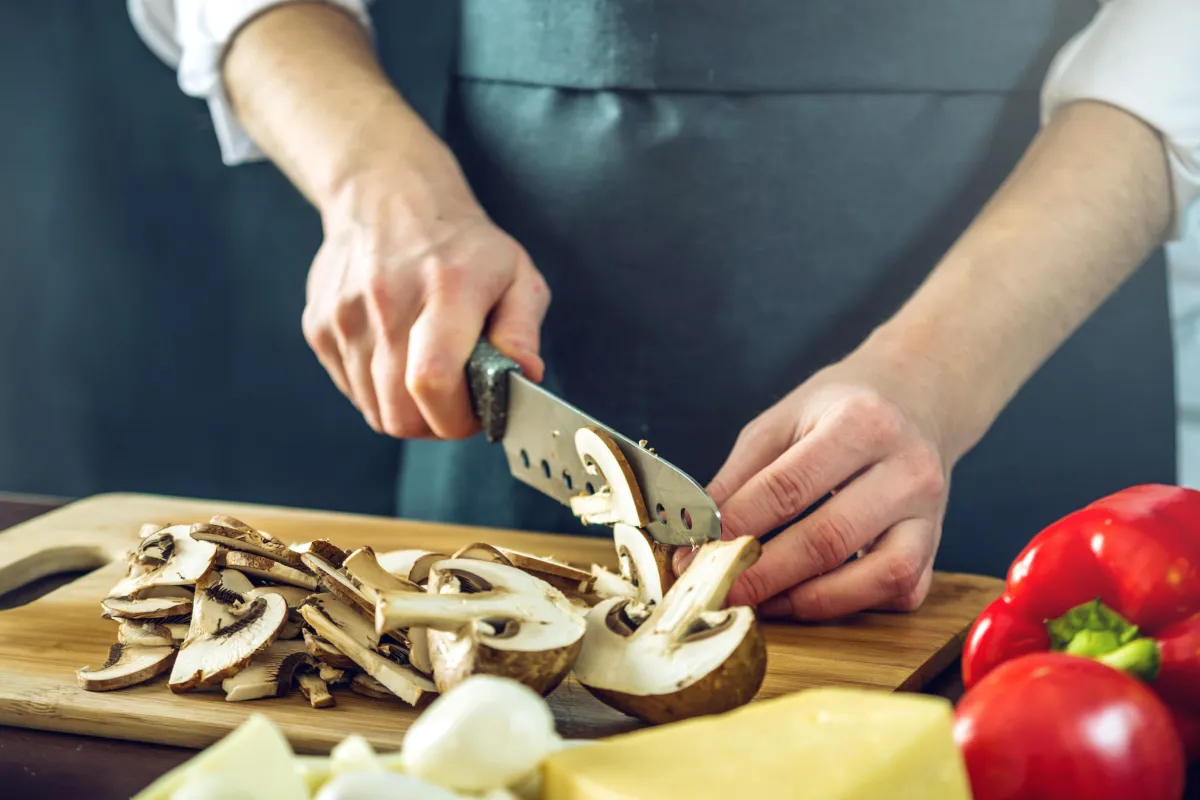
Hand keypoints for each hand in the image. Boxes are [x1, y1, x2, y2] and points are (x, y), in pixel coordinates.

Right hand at [302, 153, 549, 438]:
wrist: (387, 194)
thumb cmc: (462, 243)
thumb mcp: (517, 273)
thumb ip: (523, 331)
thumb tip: (525, 377)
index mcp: (446, 289)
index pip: (434, 381)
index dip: (457, 418)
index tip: (476, 414)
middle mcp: (387, 303)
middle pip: (400, 413)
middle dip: (435, 425)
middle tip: (456, 403)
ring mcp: (344, 316)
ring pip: (375, 411)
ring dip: (407, 412)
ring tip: (429, 378)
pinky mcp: (318, 327)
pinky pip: (352, 391)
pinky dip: (379, 392)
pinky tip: (399, 359)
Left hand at [675, 347, 959, 620]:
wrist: (918, 397)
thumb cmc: (840, 409)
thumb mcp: (781, 421)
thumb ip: (739, 477)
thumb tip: (695, 535)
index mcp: (861, 423)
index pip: (787, 488)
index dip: (736, 527)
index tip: (695, 553)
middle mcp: (906, 469)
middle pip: (828, 539)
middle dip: (763, 575)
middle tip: (718, 591)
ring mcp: (929, 513)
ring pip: (874, 577)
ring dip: (807, 601)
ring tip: (759, 602)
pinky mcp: (936, 547)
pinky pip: (898, 592)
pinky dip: (850, 604)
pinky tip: (806, 597)